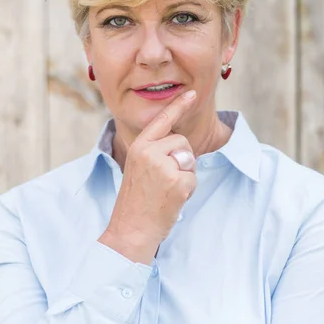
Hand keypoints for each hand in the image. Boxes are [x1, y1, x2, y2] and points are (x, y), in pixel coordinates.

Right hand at [99, 90, 197, 264]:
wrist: (130, 229)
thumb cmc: (136, 202)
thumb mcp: (138, 169)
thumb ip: (154, 153)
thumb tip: (179, 145)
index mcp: (139, 147)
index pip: (162, 121)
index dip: (179, 106)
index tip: (192, 94)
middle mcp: (149, 152)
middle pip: (182, 142)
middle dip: (182, 159)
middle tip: (166, 181)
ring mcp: (163, 166)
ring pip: (189, 159)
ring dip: (185, 175)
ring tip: (167, 190)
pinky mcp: (176, 181)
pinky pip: (193, 178)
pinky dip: (187, 191)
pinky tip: (171, 200)